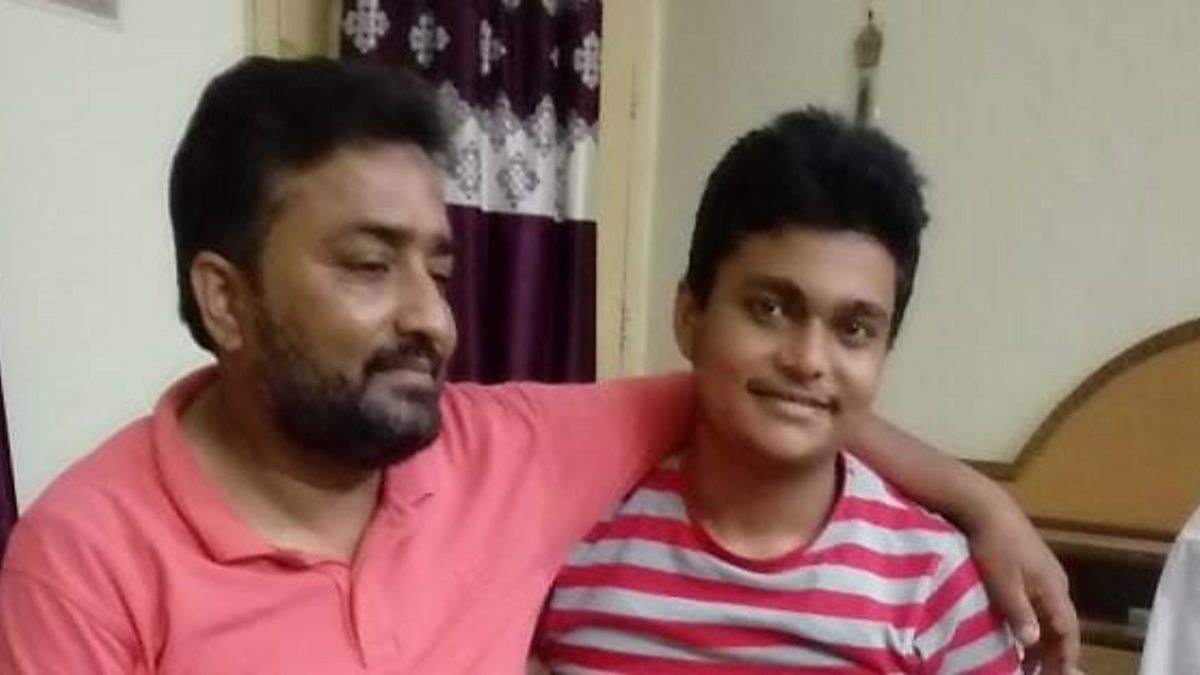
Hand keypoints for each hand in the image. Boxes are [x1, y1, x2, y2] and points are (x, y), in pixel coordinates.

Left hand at [969, 511, 1081, 674]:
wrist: (988, 507)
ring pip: (1050, 616)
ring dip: (1043, 639)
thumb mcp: (1003, 582)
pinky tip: (1018, 633)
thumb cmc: (995, 544)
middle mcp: (1057, 584)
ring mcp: (1045, 575)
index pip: (1069, 631)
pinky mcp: (1032, 569)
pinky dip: (1034, 622)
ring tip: (1028, 663)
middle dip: (1055, 653)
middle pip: (1063, 626)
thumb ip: (1019, 612)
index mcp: (1054, 589)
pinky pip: (1040, 604)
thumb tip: (1034, 641)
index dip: (1066, 656)